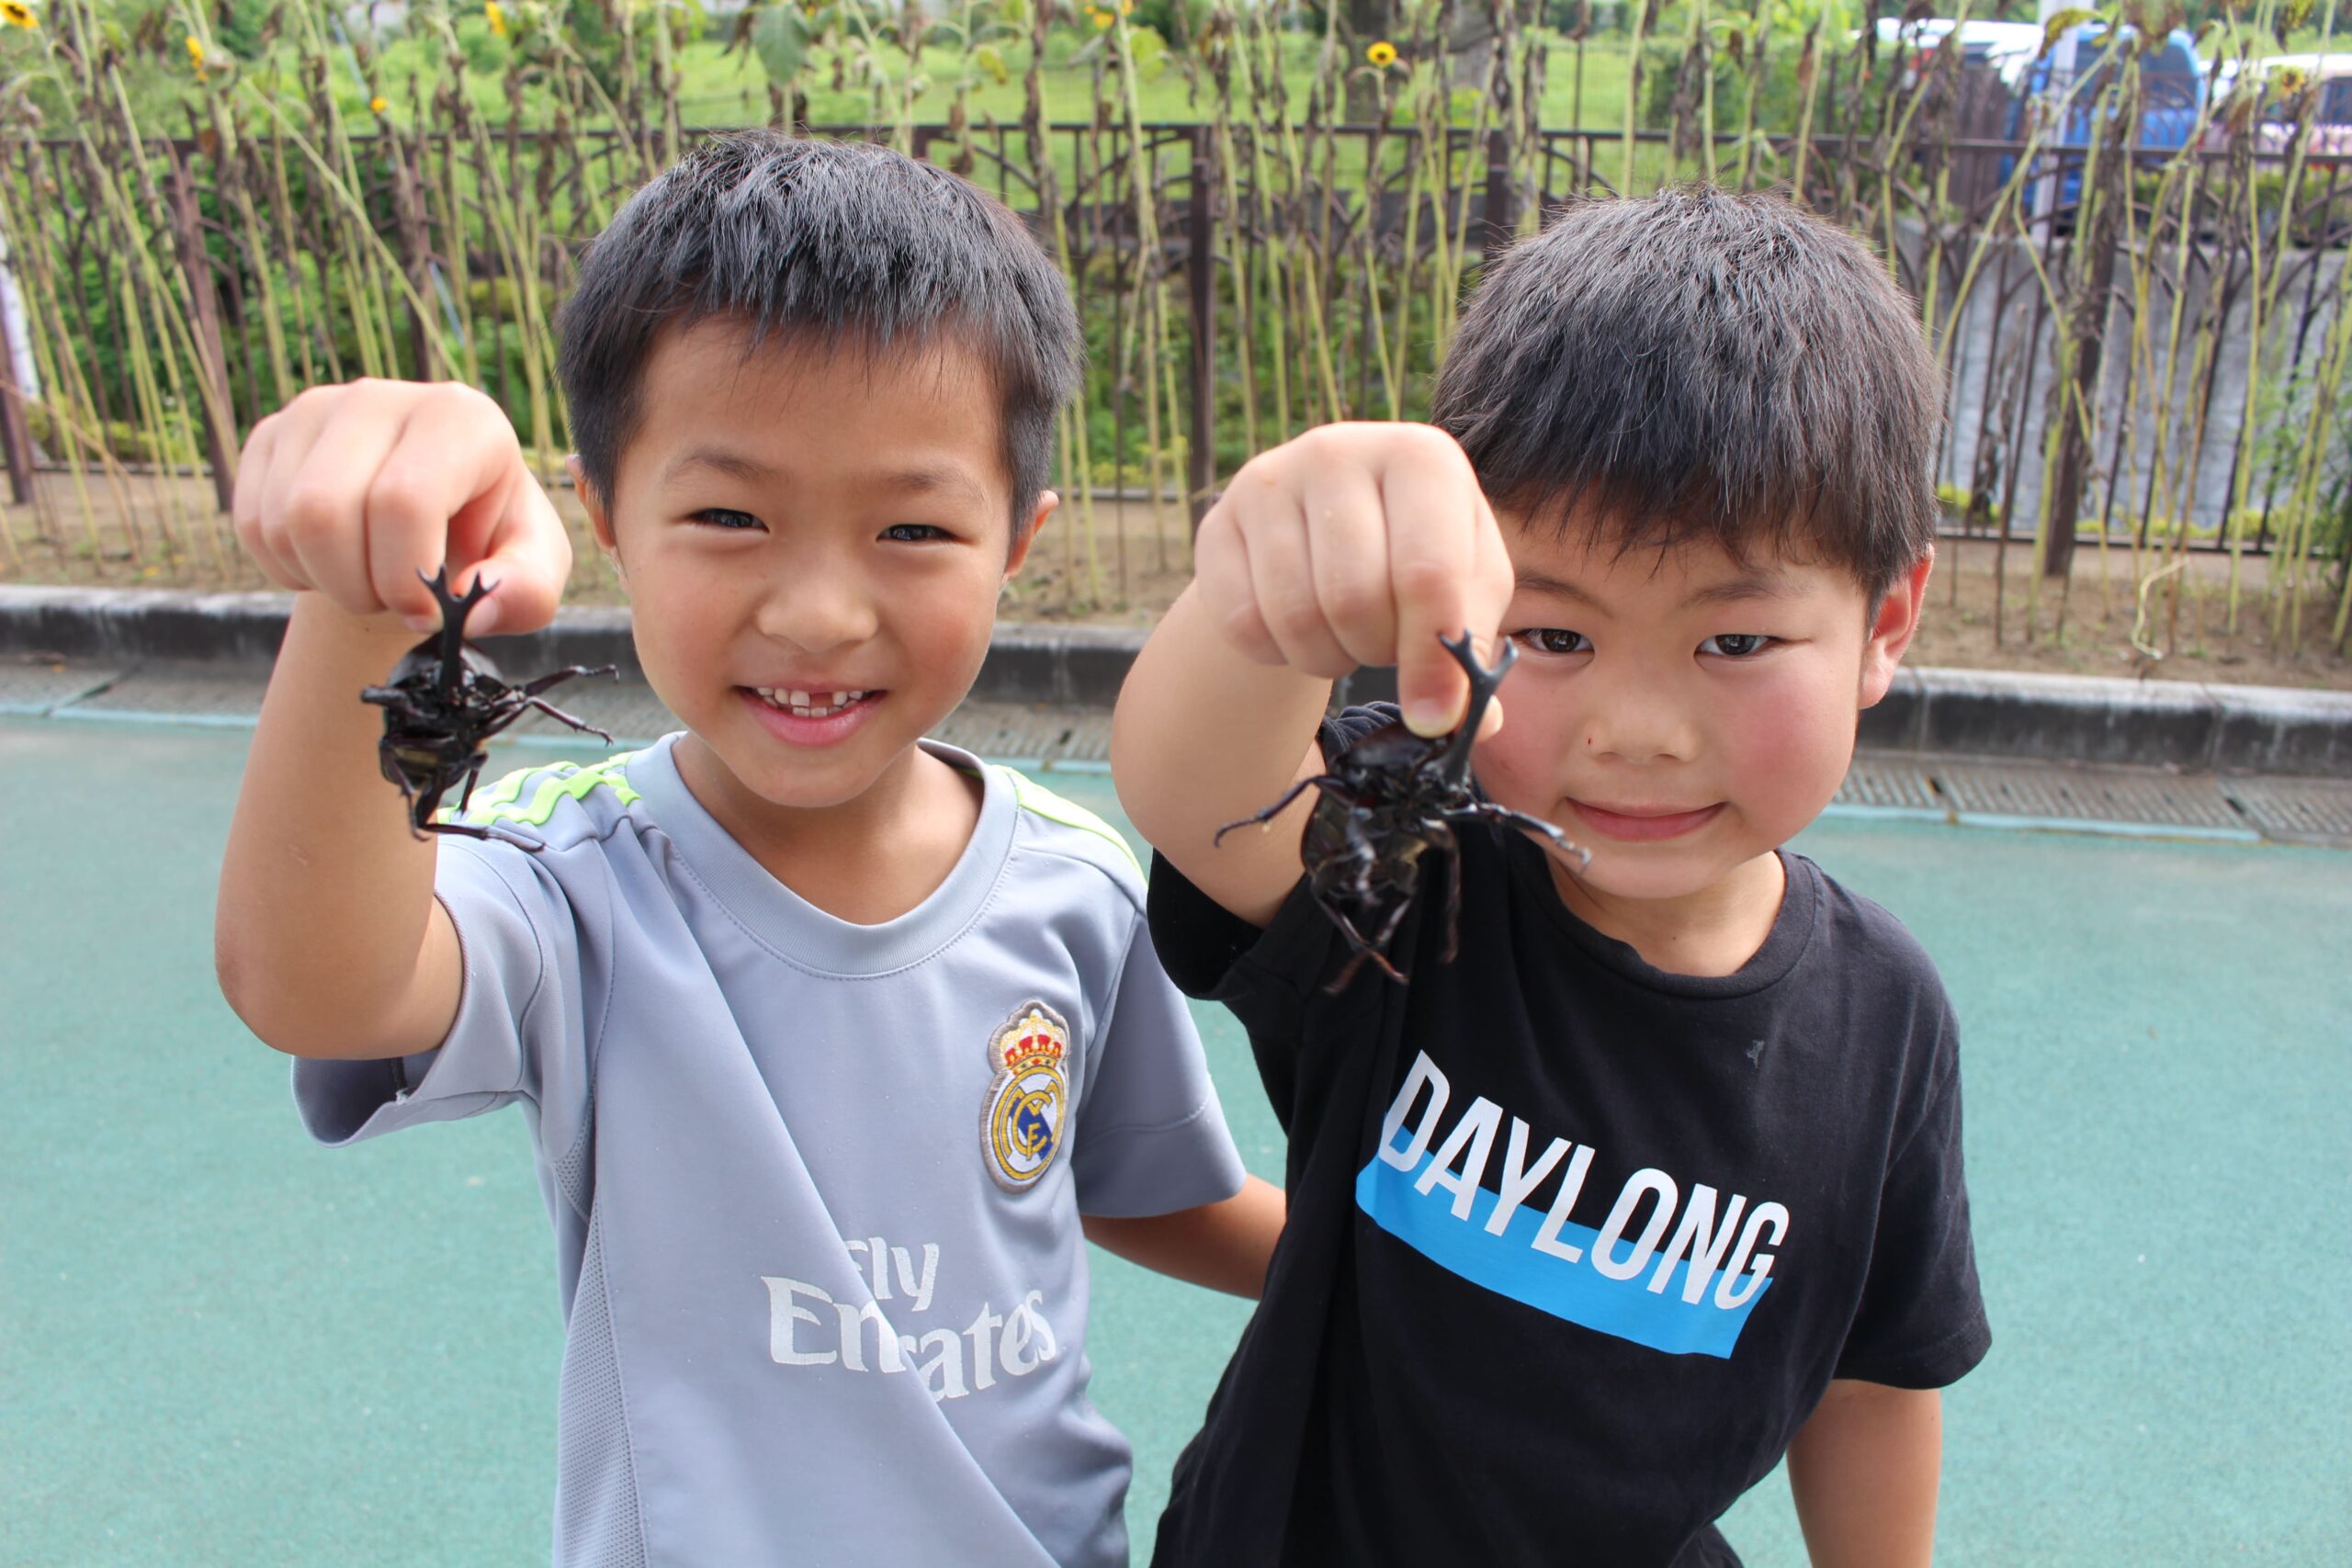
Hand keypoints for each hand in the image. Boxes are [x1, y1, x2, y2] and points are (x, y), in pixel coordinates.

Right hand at [232, 379, 570, 638]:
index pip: (403, 500)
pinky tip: (333, 564)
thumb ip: (525, 593)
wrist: (432, 521)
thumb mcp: (532, 569)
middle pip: (325, 512)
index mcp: (460, 417)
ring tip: (369, 578)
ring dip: (325, 582)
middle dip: (357, 587)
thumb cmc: (488, 538)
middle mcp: (381, 397)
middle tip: (394, 601)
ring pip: (283, 522)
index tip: (426, 610)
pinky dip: (288, 571)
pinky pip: (252, 525)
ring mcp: (316, 410)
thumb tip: (473, 612)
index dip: (405, 576)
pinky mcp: (270, 435)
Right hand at [1193, 423, 1514, 736]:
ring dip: (1327, 657)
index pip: (1426, 573)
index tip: (1433, 719)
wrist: (1325, 527)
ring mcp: (1269, 480)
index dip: (1431, 660)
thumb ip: (1471, 652)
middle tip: (1383, 646)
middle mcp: (1339, 450)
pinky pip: (1242, 623)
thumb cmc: (1414, 558)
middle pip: (1354, 599)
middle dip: (1375, 652)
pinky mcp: (1217, 521)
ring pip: (1295, 616)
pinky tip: (1296, 630)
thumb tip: (1470, 722)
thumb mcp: (1465, 591)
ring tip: (1346, 637)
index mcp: (1421, 456)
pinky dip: (1275, 653)